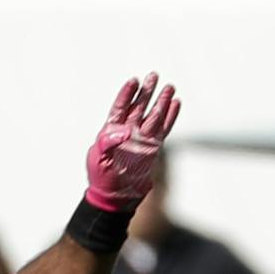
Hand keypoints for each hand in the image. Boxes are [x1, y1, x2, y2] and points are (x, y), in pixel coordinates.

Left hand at [86, 72, 180, 210]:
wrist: (115, 197)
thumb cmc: (102, 178)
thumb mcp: (99, 159)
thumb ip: (108, 142)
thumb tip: (123, 129)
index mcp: (111, 131)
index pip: (120, 107)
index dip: (127, 94)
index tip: (134, 81)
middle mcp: (128, 132)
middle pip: (139, 107)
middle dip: (147, 92)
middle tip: (154, 76)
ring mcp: (142, 139)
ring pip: (154, 116)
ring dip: (161, 102)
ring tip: (169, 86)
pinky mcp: (153, 148)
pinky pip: (163, 129)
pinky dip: (170, 117)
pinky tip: (175, 104)